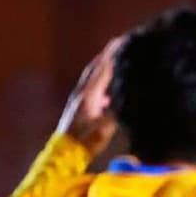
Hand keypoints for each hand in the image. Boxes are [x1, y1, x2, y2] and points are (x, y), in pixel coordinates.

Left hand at [55, 36, 122, 155]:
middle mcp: (81, 93)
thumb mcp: (105, 127)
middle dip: (106, 55)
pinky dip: (102, 83)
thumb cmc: (86, 142)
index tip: (122, 41)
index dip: (112, 54)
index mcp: (88, 95)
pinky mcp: (79, 108)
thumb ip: (117, 110)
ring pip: (92, 78)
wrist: (66, 155)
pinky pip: (92, 89)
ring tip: (114, 61)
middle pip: (95, 68)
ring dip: (103, 67)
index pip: (102, 69)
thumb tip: (130, 98)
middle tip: (118, 43)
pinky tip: (109, 91)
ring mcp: (78, 100)